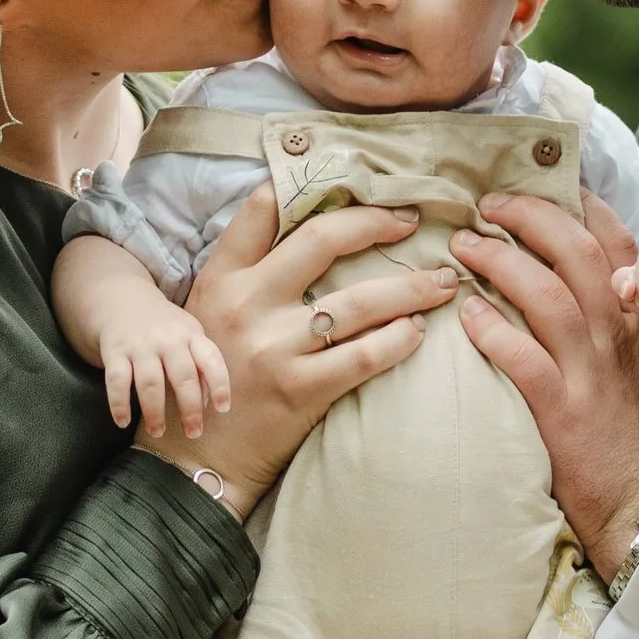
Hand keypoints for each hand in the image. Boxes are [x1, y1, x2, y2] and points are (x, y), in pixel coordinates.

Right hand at [96, 290, 230, 441]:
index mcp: (191, 334)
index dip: (219, 384)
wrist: (121, 299)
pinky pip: (116, 380)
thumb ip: (200, 366)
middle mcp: (167, 339)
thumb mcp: (188, 336)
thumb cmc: (163, 327)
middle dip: (189, 408)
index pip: (211, 359)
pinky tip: (123, 421)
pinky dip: (119, 403)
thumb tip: (207, 404)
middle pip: (182, 376)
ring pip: (150, 382)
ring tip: (157, 432)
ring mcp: (140, 345)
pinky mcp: (115, 351)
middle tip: (193, 433)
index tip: (223, 409)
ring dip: (154, 411)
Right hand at [162, 184, 454, 517]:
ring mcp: (273, 347)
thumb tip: (316, 233)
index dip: (308, 185)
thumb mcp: (213, 313)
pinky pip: (365, 356)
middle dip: (376, 222)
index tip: (354, 183)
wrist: (196, 455)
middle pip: (322, 240)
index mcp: (222, 278)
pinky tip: (416, 332)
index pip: (261, 210)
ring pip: (358, 301)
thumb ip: (251, 274)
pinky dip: (399, 340)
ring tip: (442, 283)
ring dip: (411, 287)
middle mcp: (246, 304)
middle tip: (409, 221)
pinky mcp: (299, 389)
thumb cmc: (215, 378)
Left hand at [454, 188, 638, 582]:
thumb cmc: (633, 432)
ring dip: (500, 264)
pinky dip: (493, 332)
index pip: (615, 245)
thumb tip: (563, 281)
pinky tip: (467, 317)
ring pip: (547, 297)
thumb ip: (607, 322)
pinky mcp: (565, 413)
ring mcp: (591, 373)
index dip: (579, 205)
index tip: (546, 180)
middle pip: (576, 253)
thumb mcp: (636, 365)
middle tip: (487, 205)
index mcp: (635, 321)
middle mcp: (617, 337)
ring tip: (462, 249)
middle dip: (529, 217)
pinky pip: (525, 361)